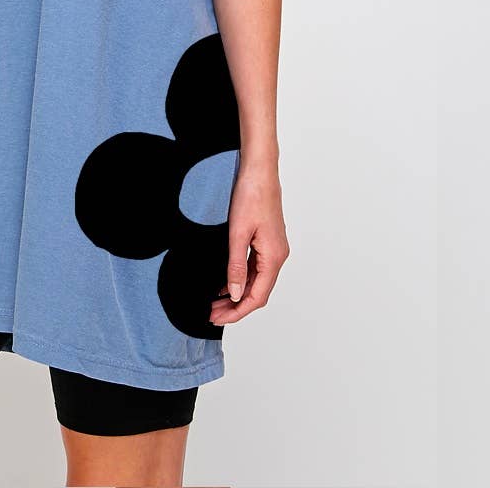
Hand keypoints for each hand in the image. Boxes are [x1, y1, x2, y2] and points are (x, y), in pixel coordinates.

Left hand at [209, 162, 289, 325]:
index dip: (238, 311)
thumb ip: (236, 266)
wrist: (259, 170)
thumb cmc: (251, 195)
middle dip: (235, 306)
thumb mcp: (237, 233)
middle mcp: (278, 256)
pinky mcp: (267, 240)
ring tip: (215, 302)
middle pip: (258, 292)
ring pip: (257, 281)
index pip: (257, 296)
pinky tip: (226, 283)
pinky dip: (241, 279)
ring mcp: (274, 248)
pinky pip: (256, 268)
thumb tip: (235, 294)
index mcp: (274, 257)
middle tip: (212, 314)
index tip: (218, 318)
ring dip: (238, 293)